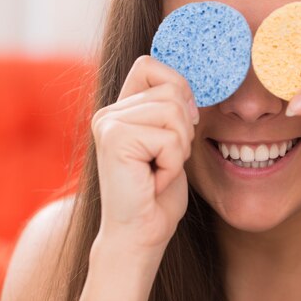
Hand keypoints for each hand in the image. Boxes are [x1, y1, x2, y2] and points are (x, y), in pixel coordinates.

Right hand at [91, 55, 198, 259]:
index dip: (177, 86)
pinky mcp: (115, 140)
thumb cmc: (157, 194)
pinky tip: (154, 182)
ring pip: (174, 112)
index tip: (185, 121)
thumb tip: (192, 86)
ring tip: (159, 170)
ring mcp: (108, 124)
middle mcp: (109, 112)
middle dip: (184, 130)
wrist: (140, 235)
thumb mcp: (170, 143)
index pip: (150, 64)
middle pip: (171, 90)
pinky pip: (170, 139)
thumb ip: (172, 110)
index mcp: (121, 109)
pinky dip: (173, 165)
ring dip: (179, 150)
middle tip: (165, 160)